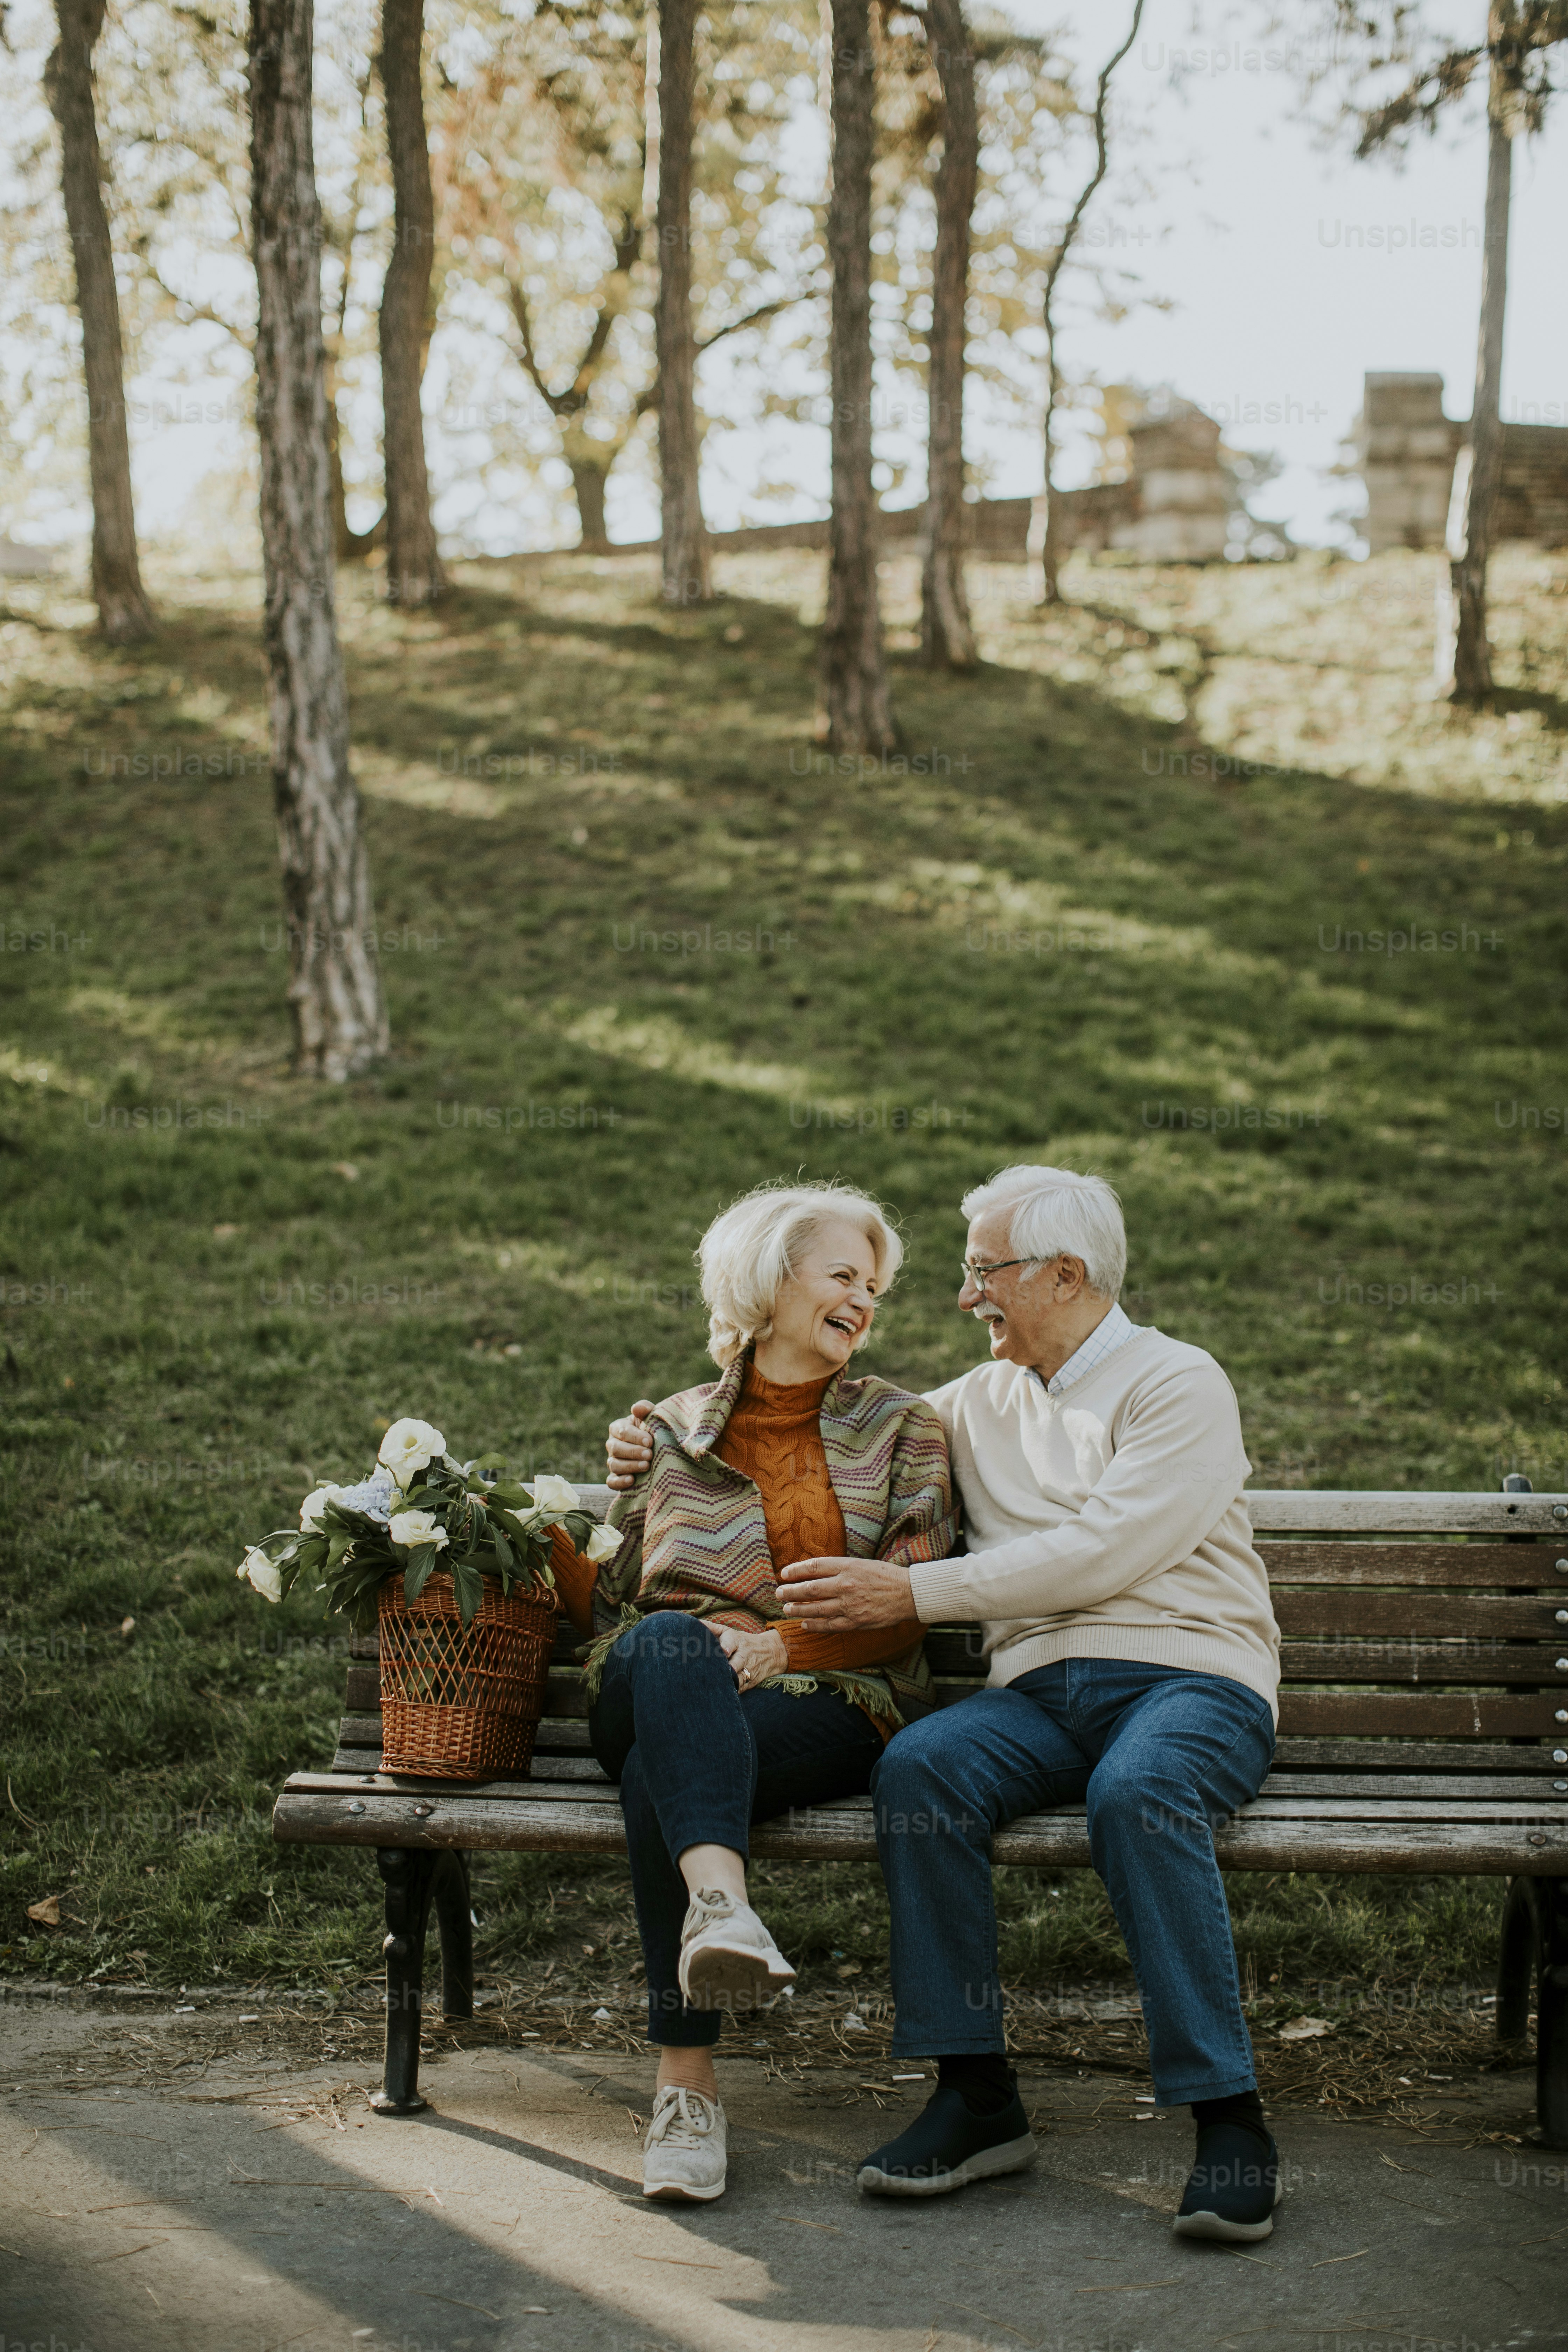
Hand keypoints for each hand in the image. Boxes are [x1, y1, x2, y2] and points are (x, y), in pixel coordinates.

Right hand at [605, 1398, 654, 1490]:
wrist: (659, 1450)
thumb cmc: (653, 1430)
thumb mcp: (651, 1417)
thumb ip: (645, 1409)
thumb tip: (636, 1408)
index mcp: (618, 1428)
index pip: (621, 1431)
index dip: (635, 1436)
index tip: (650, 1441)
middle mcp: (612, 1445)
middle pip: (616, 1448)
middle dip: (633, 1451)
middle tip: (649, 1454)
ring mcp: (613, 1462)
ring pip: (614, 1465)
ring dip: (630, 1466)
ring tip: (646, 1466)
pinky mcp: (615, 1477)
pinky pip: (611, 1481)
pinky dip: (619, 1482)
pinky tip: (632, 1480)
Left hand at [715, 1622, 788, 1689]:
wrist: (770, 1652)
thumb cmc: (742, 1641)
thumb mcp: (729, 1632)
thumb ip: (712, 1628)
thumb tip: (693, 1624)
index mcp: (737, 1641)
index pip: (732, 1643)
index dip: (727, 1647)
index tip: (723, 1651)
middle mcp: (744, 1655)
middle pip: (736, 1663)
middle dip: (727, 1668)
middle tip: (715, 1672)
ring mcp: (748, 1670)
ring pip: (739, 1678)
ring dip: (728, 1682)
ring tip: (715, 1685)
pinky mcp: (750, 1682)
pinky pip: (740, 1689)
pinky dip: (731, 1691)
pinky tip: (720, 1693)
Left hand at [778, 1556, 914, 1630]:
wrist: (907, 1593)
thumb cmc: (885, 1575)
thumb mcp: (861, 1563)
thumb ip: (839, 1568)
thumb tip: (814, 1571)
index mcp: (847, 1566)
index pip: (814, 1567)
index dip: (796, 1570)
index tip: (784, 1574)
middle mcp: (846, 1585)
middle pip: (810, 1589)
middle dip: (791, 1592)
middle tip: (779, 1593)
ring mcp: (850, 1605)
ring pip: (816, 1608)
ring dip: (798, 1609)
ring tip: (786, 1609)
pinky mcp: (855, 1622)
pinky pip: (829, 1625)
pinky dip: (814, 1625)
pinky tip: (805, 1625)